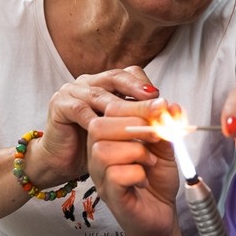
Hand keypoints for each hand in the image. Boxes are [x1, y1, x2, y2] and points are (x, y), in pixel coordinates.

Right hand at [28, 66, 159, 187]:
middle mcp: (88, 82)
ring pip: (101, 96)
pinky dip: (95, 121)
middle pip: (116, 81)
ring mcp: (72, 91)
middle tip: (159, 108)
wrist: (63, 162)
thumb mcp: (126, 132)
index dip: (144, 85)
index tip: (162, 98)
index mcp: (105, 82)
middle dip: (139, 96)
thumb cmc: (96, 146)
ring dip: (122, 111)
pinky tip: (110, 133)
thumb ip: (147, 119)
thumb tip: (176, 109)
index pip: (128, 74)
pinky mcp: (59, 106)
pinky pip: (80, 110)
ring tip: (141, 124)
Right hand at [87, 99, 181, 235]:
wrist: (161, 216)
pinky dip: (136, 173)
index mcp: (109, 139)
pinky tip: (144, 179)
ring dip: (135, 150)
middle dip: (133, 124)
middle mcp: (98, 157)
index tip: (161, 107)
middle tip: (156, 136)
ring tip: (149, 161)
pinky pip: (115, 175)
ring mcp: (101, 177)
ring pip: (103, 150)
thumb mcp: (164, 148)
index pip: (110, 111)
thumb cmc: (157, 182)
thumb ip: (165, 127)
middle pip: (98, 127)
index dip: (136, 105)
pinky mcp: (111, 196)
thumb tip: (170, 106)